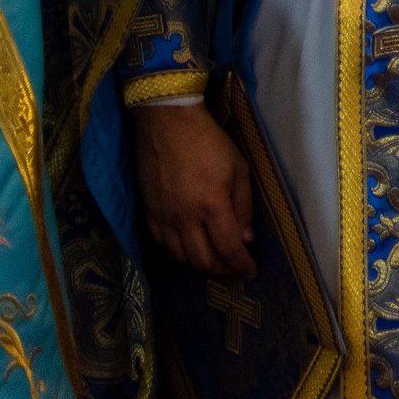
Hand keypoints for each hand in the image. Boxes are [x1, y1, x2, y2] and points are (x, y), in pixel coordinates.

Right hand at [132, 101, 255, 277]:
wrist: (168, 124)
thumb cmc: (209, 142)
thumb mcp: (239, 169)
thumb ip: (243, 206)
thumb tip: (246, 238)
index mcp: (211, 206)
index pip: (228, 249)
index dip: (240, 266)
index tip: (250, 273)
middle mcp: (185, 218)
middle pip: (202, 260)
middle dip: (221, 271)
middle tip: (234, 270)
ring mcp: (163, 217)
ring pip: (180, 256)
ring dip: (200, 264)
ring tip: (214, 261)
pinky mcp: (147, 212)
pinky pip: (162, 243)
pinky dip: (178, 251)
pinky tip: (189, 246)